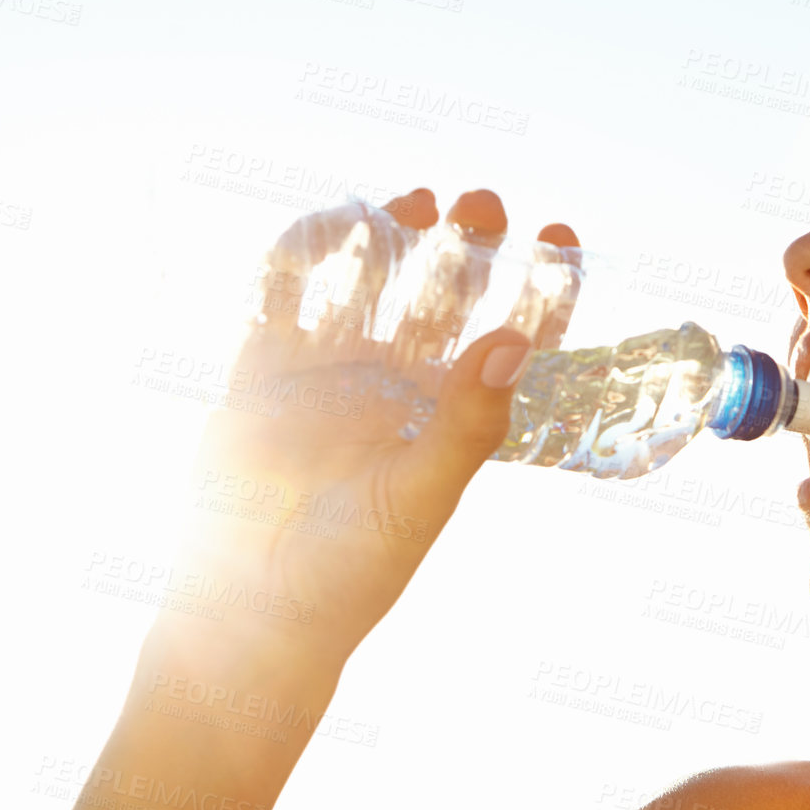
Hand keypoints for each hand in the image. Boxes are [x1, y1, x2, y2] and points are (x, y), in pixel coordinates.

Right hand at [163, 187, 576, 659]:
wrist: (249, 609)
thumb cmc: (351, 570)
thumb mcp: (423, 496)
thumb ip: (470, 421)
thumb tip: (515, 340)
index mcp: (447, 418)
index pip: (506, 340)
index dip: (537, 290)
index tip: (560, 237)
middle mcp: (394, 387)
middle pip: (440, 297)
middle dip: (465, 247)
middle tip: (486, 202)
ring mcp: (327, 373)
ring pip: (367, 285)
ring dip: (392, 238)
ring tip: (417, 200)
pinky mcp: (261, 371)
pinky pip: (282, 295)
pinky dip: (305, 253)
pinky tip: (339, 221)